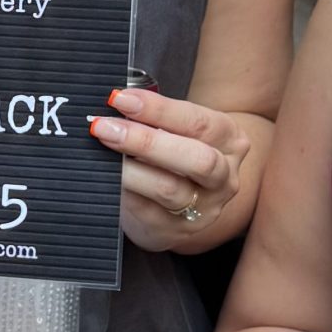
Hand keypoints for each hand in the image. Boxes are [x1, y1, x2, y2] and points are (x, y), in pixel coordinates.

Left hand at [89, 88, 251, 251]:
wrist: (182, 205)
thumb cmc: (176, 154)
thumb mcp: (179, 132)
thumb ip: (157, 119)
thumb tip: (116, 104)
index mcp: (230, 140)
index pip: (198, 122)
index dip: (158, 109)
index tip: (121, 99)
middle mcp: (224, 177)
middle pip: (195, 159)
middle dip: (145, 141)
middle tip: (104, 128)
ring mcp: (205, 209)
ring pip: (169, 188)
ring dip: (128, 168)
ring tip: (102, 151)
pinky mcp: (176, 231)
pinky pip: (145, 209)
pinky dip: (122, 190)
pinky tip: (106, 176)